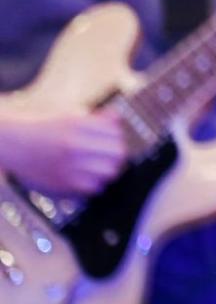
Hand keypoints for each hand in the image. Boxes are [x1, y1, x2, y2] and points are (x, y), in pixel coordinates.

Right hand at [0, 109, 127, 196]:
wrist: (11, 142)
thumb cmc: (42, 128)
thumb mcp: (69, 115)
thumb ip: (96, 118)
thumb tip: (117, 118)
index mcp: (78, 125)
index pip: (116, 134)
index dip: (116, 138)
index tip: (112, 141)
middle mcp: (74, 145)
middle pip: (117, 153)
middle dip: (116, 154)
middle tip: (111, 156)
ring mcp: (67, 166)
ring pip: (108, 172)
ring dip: (108, 170)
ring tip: (100, 168)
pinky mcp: (60, 185)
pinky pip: (92, 189)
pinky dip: (94, 185)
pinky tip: (88, 178)